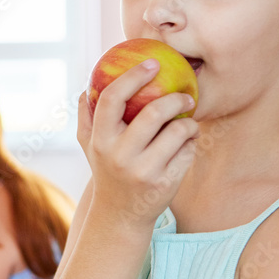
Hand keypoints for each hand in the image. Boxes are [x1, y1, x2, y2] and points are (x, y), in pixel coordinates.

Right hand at [77, 59, 198, 223]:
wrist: (119, 214)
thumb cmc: (106, 170)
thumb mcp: (89, 146)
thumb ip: (87, 115)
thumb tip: (87, 84)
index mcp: (100, 140)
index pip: (113, 99)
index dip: (133, 76)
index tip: (152, 63)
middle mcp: (119, 155)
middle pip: (154, 112)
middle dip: (176, 98)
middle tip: (186, 96)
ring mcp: (143, 171)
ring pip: (178, 131)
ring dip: (189, 123)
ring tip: (188, 124)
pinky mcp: (165, 184)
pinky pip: (188, 151)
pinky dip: (191, 144)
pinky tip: (186, 145)